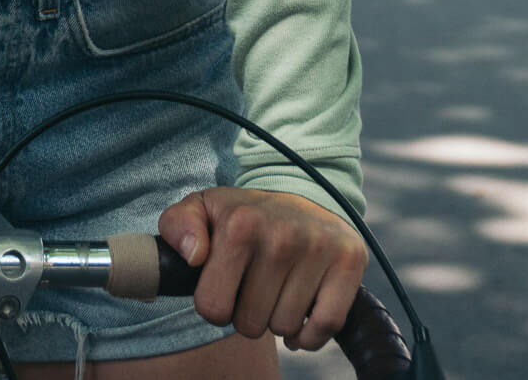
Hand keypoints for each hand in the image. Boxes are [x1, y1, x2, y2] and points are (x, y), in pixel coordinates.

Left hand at [158, 186, 368, 351]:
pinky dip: (311, 334)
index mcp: (240, 225)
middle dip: (247, 313)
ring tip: (278, 288)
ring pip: (286, 328)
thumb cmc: (243, 213)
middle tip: (254, 285)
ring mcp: (318, 246)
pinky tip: (301, 312)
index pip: (213, 308)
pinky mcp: (349, 259)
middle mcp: (281, 235)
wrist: (299, 194)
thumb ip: (178, 227)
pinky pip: (326, 326)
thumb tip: (195, 257)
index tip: (224, 284)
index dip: (215, 305)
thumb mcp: (201, 209)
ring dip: (277, 318)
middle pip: (250, 324)